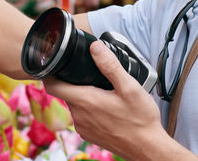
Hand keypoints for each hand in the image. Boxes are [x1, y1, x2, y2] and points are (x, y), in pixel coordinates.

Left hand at [45, 41, 168, 160]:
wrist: (148, 148)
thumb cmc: (140, 120)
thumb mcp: (129, 87)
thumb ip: (110, 66)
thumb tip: (95, 48)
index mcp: (85, 101)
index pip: (53, 86)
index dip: (50, 73)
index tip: (56, 64)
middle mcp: (80, 116)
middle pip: (66, 93)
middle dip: (76, 82)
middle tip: (93, 74)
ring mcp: (84, 128)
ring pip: (76, 105)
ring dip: (85, 96)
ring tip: (104, 90)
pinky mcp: (90, 135)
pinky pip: (83, 117)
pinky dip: (91, 109)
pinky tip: (108, 107)